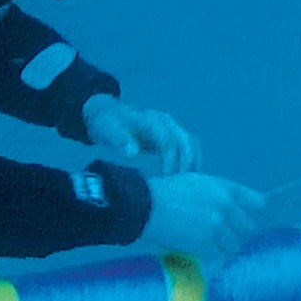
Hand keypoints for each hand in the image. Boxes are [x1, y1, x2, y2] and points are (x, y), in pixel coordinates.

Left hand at [83, 94, 203, 174]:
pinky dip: (191, 160)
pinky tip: (186, 177)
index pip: (167, 141)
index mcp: (150, 120)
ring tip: (185, 184)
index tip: (166, 178)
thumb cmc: (108, 124)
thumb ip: (119, 140)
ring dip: (192, 162)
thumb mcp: (107, 131)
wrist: (109, 114)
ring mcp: (171, 126)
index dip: (170, 160)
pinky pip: (189, 146)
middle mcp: (165, 121)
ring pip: (191, 143)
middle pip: (185, 141)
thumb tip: (132, 153)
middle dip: (186, 163)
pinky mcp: (173, 134)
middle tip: (180, 186)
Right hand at [140, 172, 265, 267]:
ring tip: (212, 247)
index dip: (249, 214)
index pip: (258, 204)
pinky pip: (221, 255)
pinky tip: (204, 254)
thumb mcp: (197, 182)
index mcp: (226, 188)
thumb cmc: (165, 192)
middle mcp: (226, 206)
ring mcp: (217, 225)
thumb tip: (232, 209)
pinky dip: (214, 257)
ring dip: (225, 248)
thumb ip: (218, 194)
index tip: (239, 221)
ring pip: (236, 244)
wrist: (144, 206)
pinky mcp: (206, 242)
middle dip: (238, 234)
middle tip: (223, 238)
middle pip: (249, 227)